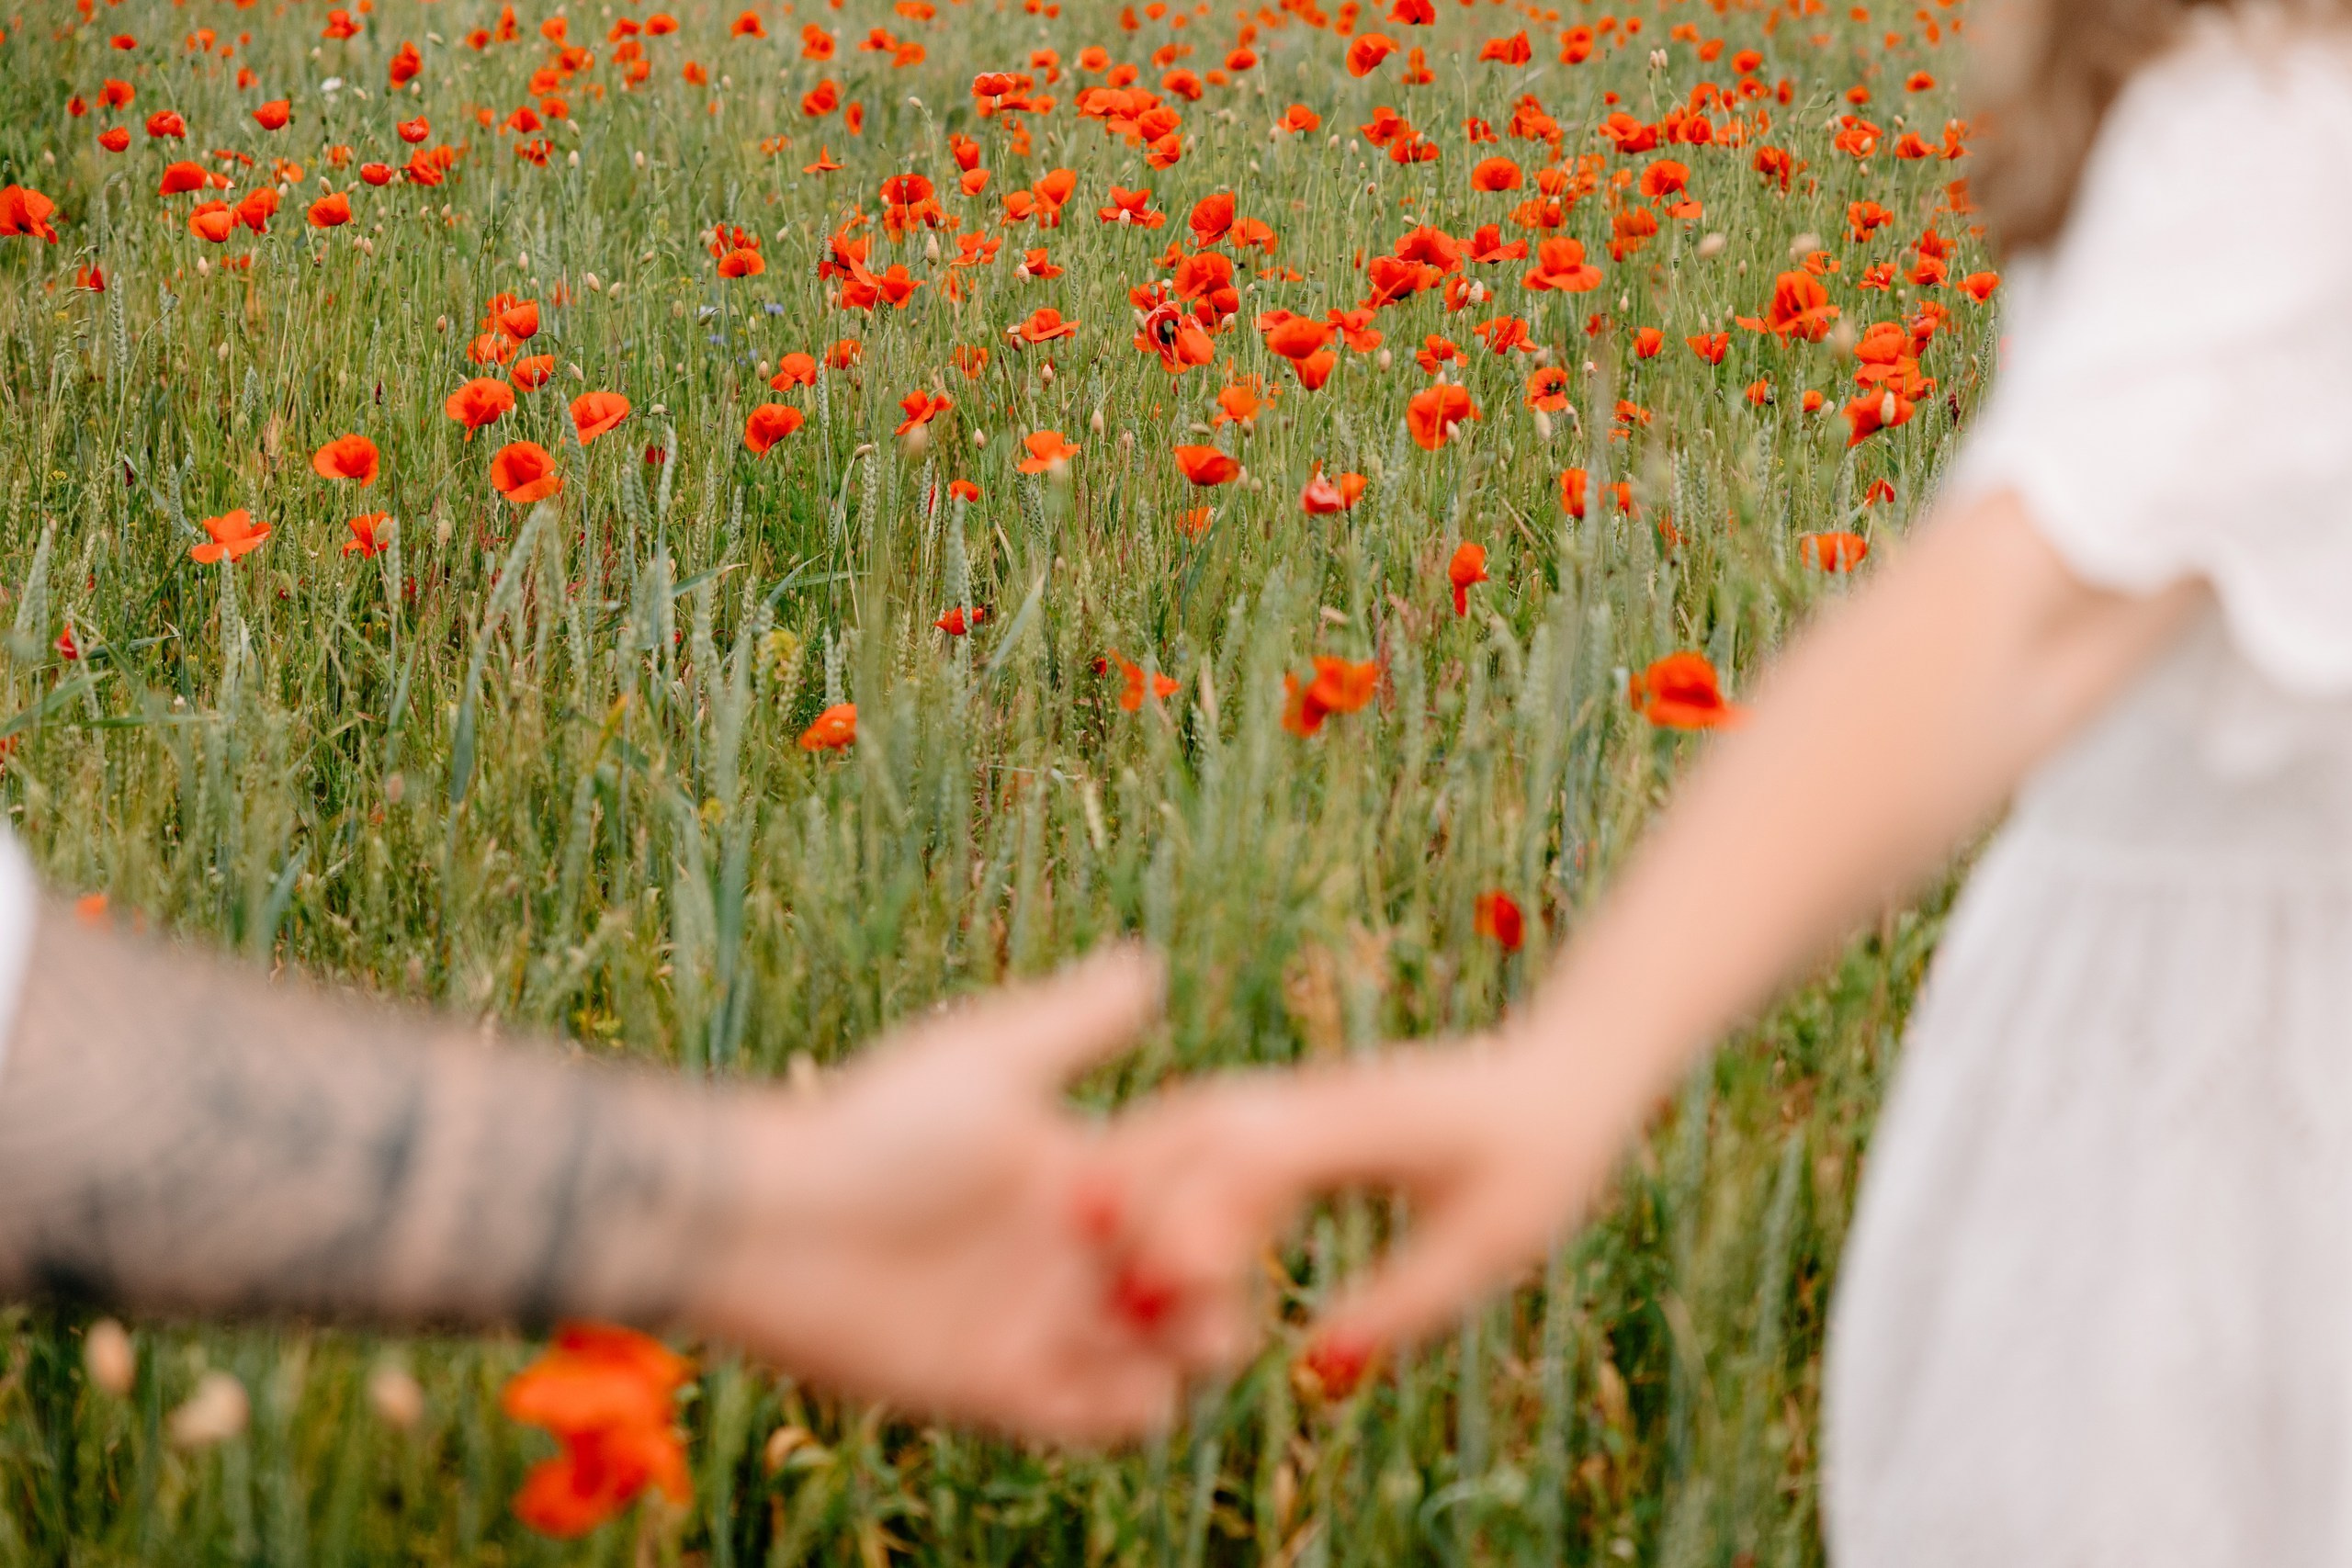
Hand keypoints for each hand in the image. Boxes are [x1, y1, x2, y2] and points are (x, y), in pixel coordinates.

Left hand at [690, 946, 1180, 1442]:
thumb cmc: (868, 1129)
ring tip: (1155, 1316)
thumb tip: (1150, 962)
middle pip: (1201, 1282)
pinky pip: (1107, 1421)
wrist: (766, 1224)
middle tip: (1187, 1268)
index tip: (1233, 1189)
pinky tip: (1121, 1371)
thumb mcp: (984, 1064)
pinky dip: (1136, 1408)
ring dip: (1186, 1345)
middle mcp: (1072, 1252)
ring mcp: (1043, 1323)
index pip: (1195, 1194)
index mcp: (1082, 1171)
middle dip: (1222, 1281)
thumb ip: (1073, 1022)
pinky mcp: (1006, 1390)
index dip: (1229, 1197)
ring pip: (1168, 1359)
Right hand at [1096, 1036, 1630, 1389]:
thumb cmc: (1541, 1162)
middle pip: (1205, 1122)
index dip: (1198, 1212)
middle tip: (1072, 1240)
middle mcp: (1322, 1098)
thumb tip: (1319, 1367)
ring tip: (1072, 1223)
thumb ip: (1405, 1302)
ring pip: (1198, 1114)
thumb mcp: (1489, 1244)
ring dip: (1136, 1160)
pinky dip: (1164, 1157)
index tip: (1150, 1277)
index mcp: (1370, 1123)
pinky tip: (1124, 1203)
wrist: (1567, 1074)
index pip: (1263, 1158)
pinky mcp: (1301, 1106)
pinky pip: (1219, 1124)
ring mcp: (1305, 1094)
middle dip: (1136, 1178)